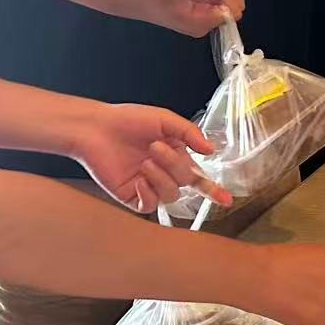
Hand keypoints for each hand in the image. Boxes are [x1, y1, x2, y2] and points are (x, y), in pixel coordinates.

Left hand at [66, 102, 230, 212]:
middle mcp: (164, 172)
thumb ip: (190, 133)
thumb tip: (210, 150)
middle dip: (174, 165)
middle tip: (155, 147)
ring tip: (145, 160)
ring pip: (171, 194)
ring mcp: (148, 185)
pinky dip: (149, 193)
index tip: (227, 199)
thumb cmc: (128, 120)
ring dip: (161, 177)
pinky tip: (140, 179)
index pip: (199, 176)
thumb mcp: (165, 119)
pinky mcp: (131, 196)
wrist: (96, 129)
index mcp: (176, 155)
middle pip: (186, 181)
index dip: (214, 189)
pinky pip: (150, 205)